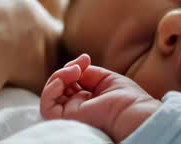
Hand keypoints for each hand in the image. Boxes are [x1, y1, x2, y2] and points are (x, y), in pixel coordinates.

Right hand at [39, 54, 160, 142]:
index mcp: (88, 101)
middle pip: (59, 87)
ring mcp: (71, 115)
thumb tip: (75, 67)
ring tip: (74, 71)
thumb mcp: (106, 79)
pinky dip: (50, 90)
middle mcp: (78, 109)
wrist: (134, 114)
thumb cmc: (128, 100)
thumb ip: (87, 73)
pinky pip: (46, 106)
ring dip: (58, 77)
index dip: (73, 67)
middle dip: (65, 70)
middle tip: (80, 64)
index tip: (86, 58)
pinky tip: (62, 80)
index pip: (70, 82)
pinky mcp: (65, 121)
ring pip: (51, 95)